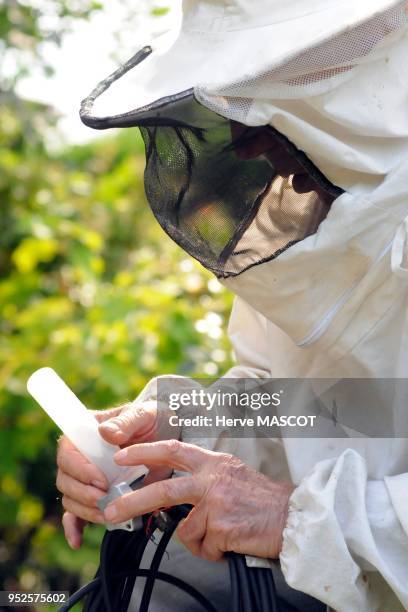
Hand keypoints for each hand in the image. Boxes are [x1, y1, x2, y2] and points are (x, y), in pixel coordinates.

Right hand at [57, 400, 171, 548]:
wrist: (168, 438)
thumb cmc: (151, 421)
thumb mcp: (143, 415)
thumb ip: (127, 421)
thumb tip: (105, 432)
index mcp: (86, 433)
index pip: (67, 451)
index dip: (79, 468)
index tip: (100, 480)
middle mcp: (81, 456)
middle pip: (65, 479)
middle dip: (83, 493)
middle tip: (106, 498)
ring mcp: (87, 477)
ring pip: (71, 498)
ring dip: (85, 510)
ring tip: (106, 514)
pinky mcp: (96, 495)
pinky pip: (75, 514)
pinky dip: (74, 527)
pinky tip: (77, 540)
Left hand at [104, 440, 294, 560]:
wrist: (292, 517)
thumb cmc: (263, 500)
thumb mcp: (233, 476)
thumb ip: (205, 480)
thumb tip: (178, 500)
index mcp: (214, 463)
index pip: (173, 450)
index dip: (145, 452)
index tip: (121, 456)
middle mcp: (212, 479)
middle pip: (163, 489)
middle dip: (132, 501)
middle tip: (110, 511)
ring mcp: (215, 503)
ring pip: (184, 530)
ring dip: (199, 540)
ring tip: (222, 536)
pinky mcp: (221, 527)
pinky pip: (203, 547)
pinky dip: (214, 552)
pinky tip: (232, 543)